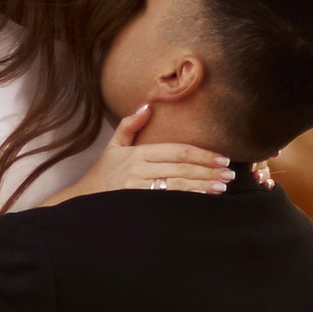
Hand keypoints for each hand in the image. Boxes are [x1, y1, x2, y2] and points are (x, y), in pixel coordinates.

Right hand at [56, 106, 231, 198]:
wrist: (82, 202)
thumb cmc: (102, 175)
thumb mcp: (113, 147)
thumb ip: (129, 126)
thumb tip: (147, 106)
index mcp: (137, 154)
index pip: (177, 151)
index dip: (202, 153)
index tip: (222, 157)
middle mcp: (139, 170)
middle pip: (182, 167)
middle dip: (208, 170)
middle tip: (230, 173)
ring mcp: (139, 189)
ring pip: (179, 185)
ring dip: (203, 186)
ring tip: (223, 186)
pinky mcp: (139, 205)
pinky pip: (169, 202)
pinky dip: (189, 200)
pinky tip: (204, 200)